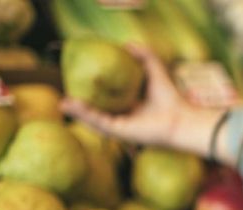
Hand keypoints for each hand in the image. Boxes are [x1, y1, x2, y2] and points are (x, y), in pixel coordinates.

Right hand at [60, 45, 227, 158]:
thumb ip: (145, 56)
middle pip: (96, 110)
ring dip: (77, 111)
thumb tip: (128, 44)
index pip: (106, 98)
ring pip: (93, 118)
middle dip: (79, 104)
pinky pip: (98, 122)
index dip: (92, 90)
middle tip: (64, 92)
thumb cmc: (171, 98)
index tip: (77, 79)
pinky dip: (84, 114)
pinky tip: (71, 105)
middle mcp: (123, 117)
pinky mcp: (119, 132)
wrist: (180, 119)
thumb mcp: (155, 71)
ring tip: (62, 101)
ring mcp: (119, 126)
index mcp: (130, 106)